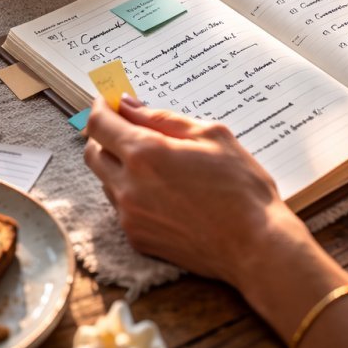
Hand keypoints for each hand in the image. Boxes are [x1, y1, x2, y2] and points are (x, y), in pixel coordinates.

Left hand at [84, 95, 306, 283]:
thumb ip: (164, 119)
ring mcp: (130, 216)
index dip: (100, 107)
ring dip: (119, 166)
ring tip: (156, 164)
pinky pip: (121, 208)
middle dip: (104, 136)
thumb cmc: (241, 188)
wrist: (255, 246)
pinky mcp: (137, 239)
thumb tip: (130, 106)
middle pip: (93, 153)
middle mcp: (128, 186)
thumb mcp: (212, 136)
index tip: (108, 101)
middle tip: (129, 128)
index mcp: (145, 154)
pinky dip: (132, 193)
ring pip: (105, 181)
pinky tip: (164, 193)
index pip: (100, 124)